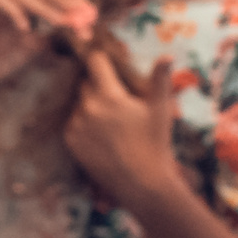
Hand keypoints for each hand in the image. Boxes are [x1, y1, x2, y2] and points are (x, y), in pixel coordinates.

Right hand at [0, 0, 94, 95]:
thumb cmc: (8, 58)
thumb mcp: (38, 43)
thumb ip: (55, 30)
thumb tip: (83, 23)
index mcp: (26, 1)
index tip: (90, 14)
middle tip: (80, 11)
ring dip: (45, 6)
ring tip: (61, 23)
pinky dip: (14, 10)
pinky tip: (25, 28)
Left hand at [64, 49, 183, 212]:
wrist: (141, 182)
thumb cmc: (155, 143)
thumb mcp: (160, 110)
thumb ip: (160, 80)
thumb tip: (167, 55)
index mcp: (109, 96)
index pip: (95, 62)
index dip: (100, 58)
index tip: (103, 57)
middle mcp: (88, 107)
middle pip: (86, 83)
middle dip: (99, 85)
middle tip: (116, 97)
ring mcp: (76, 124)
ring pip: (80, 103)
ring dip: (91, 105)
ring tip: (111, 122)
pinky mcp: (70, 140)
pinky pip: (73, 122)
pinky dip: (84, 123)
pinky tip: (102, 134)